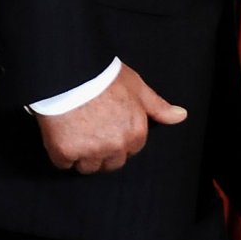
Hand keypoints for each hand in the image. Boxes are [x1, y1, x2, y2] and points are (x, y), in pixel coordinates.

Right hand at [35, 63, 186, 173]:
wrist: (71, 72)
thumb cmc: (104, 76)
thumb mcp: (136, 87)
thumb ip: (157, 107)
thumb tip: (180, 116)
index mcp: (135, 134)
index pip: (129, 152)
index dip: (117, 139)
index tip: (107, 126)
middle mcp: (115, 146)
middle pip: (109, 163)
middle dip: (101, 151)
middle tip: (89, 128)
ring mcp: (89, 151)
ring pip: (87, 167)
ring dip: (81, 155)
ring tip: (75, 130)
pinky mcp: (65, 152)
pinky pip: (62, 163)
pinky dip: (60, 152)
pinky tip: (60, 133)